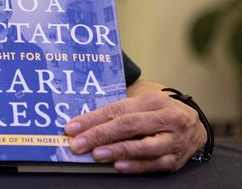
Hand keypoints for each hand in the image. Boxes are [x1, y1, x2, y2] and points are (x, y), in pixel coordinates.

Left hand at [65, 81, 206, 172]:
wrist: (195, 125)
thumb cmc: (159, 111)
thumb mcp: (143, 101)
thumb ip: (119, 109)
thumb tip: (84, 120)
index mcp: (154, 100)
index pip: (118, 109)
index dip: (93, 118)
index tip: (72, 127)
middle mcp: (166, 119)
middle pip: (128, 126)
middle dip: (99, 135)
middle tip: (78, 143)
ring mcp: (173, 141)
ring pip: (143, 147)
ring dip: (116, 151)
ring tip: (96, 154)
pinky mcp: (176, 160)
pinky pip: (154, 165)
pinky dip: (135, 166)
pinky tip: (118, 166)